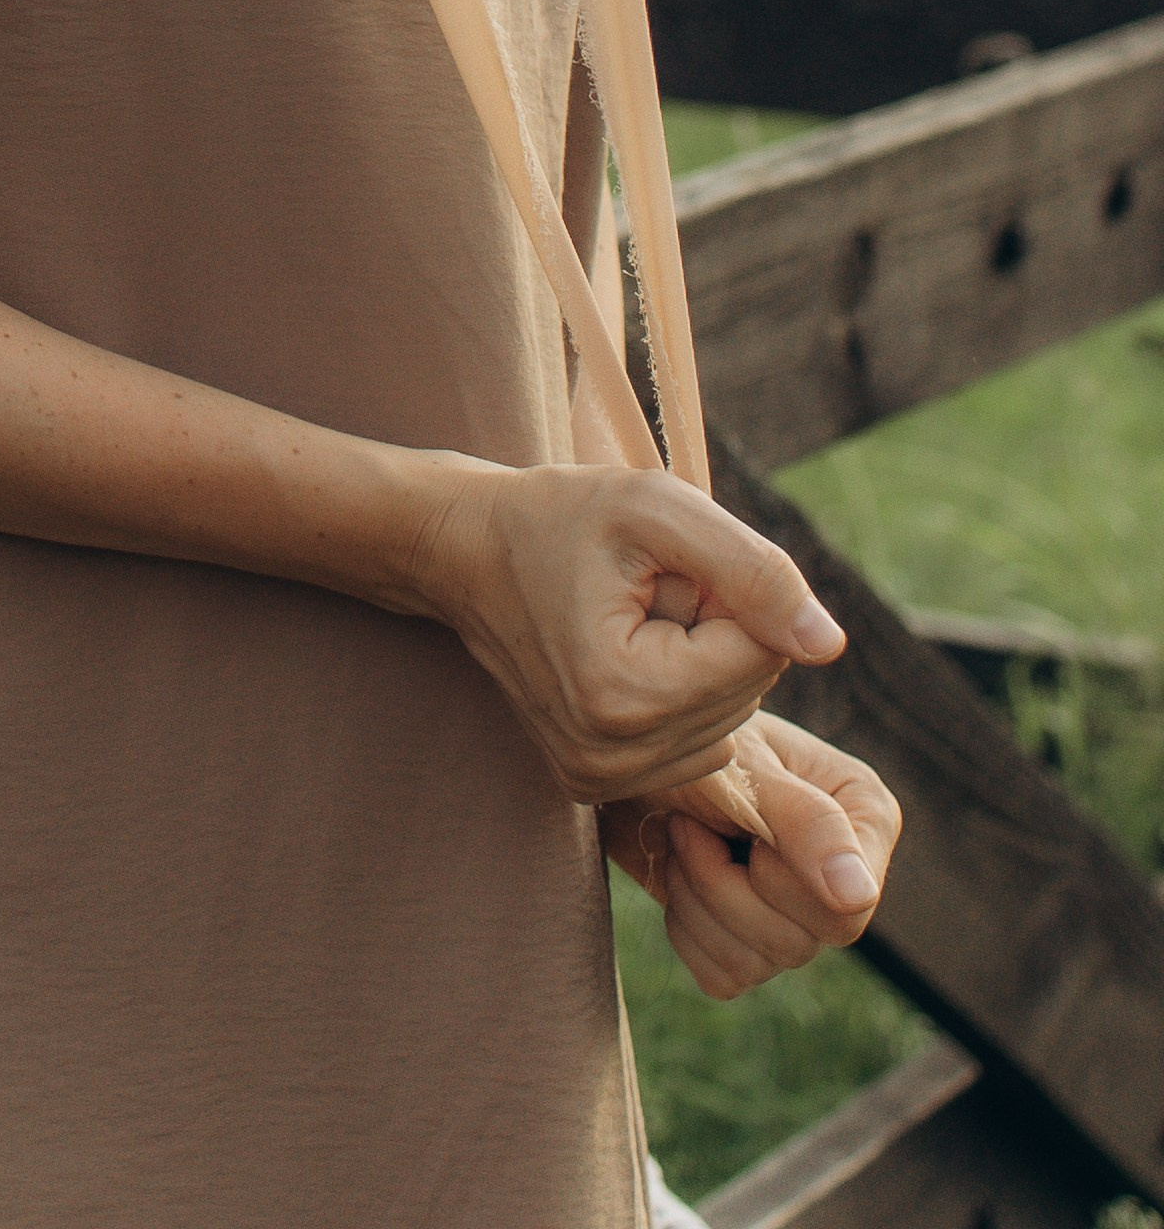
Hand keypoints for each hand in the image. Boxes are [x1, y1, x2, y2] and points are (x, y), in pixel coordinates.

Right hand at [409, 462, 847, 803]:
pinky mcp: (596, 787)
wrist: (466, 551)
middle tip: (641, 590)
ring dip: (700, 664)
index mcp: (626, 697)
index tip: (664, 566)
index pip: (758, 655)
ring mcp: (600, 783)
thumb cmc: (560, 516)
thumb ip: (755, 572)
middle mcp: (613, 762)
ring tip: (629, 621)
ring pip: (728, 724)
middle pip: (745, 694)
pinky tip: (625, 657)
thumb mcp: (658, 508)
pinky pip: (694, 745)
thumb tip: (831, 646)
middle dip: (715, 630)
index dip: (728, 592)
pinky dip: (678, 696)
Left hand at [608, 713, 901, 998]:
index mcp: (863, 819)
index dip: (780, 881)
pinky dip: (685, 928)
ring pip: (756, 964)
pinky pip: (724, 978)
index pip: (845, 907)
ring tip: (681, 837)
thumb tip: (859, 897)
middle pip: (799, 943)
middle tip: (690, 821)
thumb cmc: (692, 744)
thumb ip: (806, 822)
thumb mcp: (746, 767)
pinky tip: (677, 874)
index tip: (738, 825)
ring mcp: (799, 920)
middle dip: (722, 883)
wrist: (632, 760)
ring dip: (695, 898)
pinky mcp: (752, 948)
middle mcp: (842, 877)